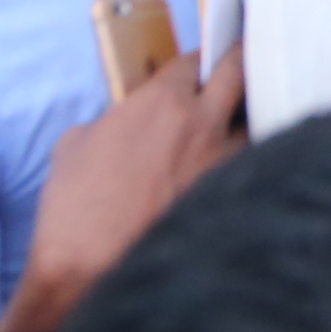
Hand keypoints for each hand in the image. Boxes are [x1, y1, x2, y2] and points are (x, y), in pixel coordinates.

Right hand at [18, 46, 243, 319]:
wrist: (89, 273)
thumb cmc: (75, 210)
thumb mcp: (75, 145)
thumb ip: (113, 119)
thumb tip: (129, 120)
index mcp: (161, 102)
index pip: (196, 60)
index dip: (200, 59)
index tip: (205, 59)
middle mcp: (202, 123)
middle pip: (240, 70)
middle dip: (241, 61)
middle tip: (243, 60)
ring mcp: (224, 161)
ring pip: (255, 121)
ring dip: (249, 117)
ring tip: (245, 119)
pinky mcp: (234, 198)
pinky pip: (255, 165)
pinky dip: (253, 160)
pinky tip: (244, 168)